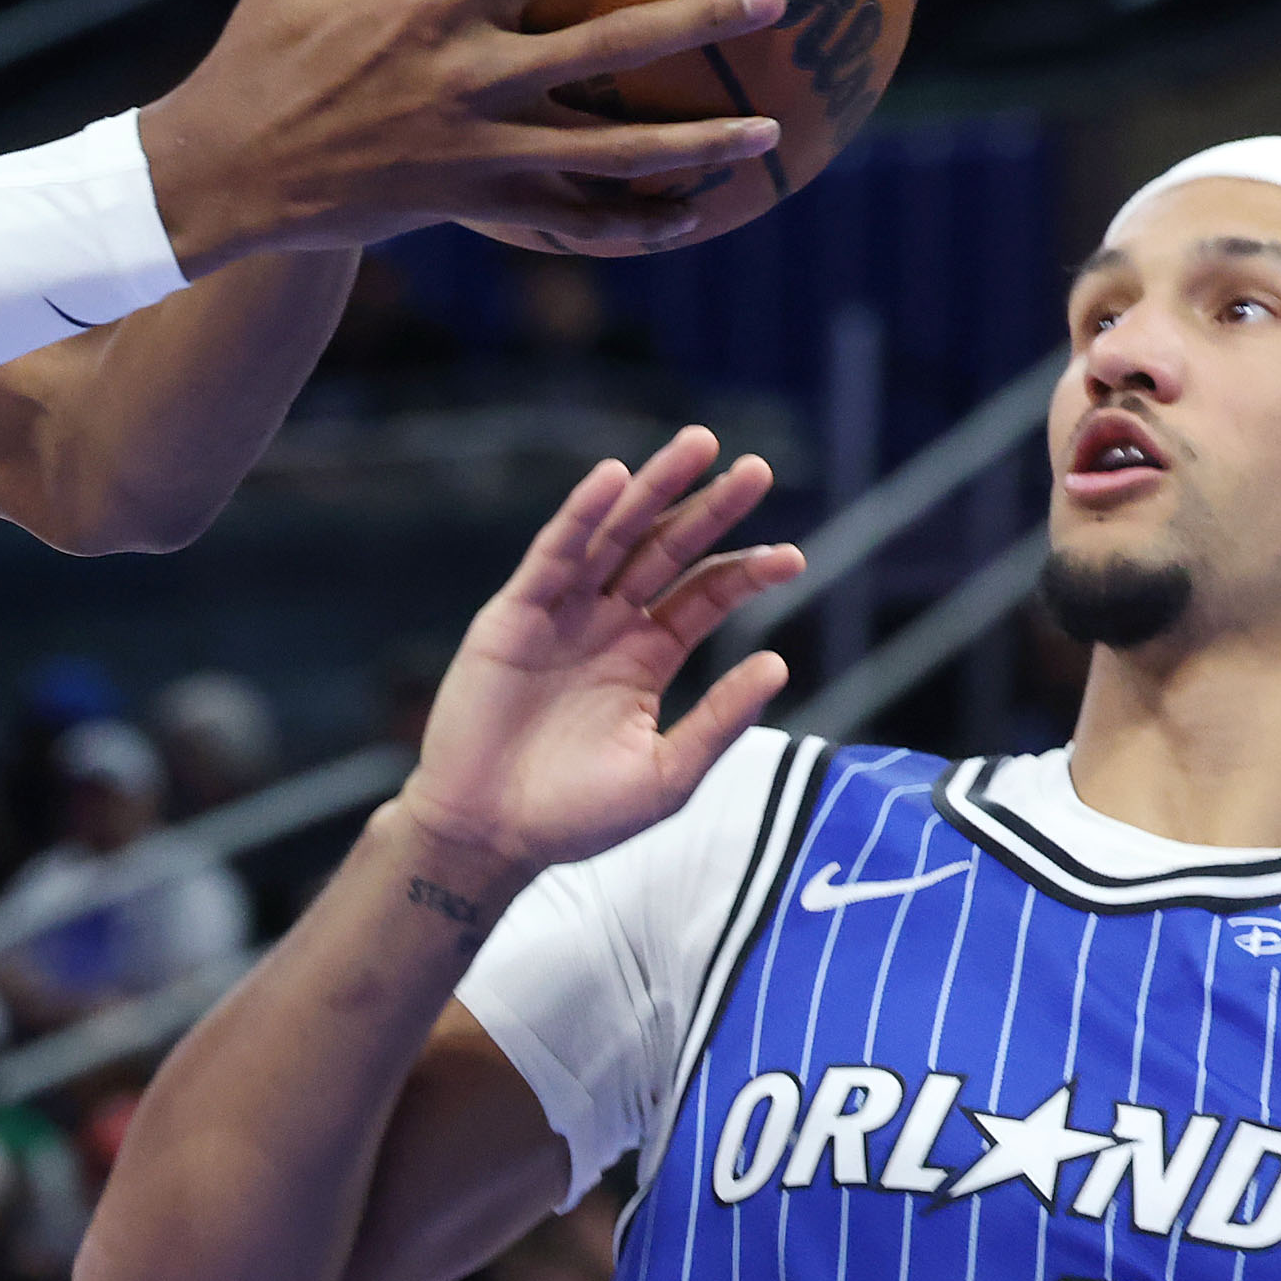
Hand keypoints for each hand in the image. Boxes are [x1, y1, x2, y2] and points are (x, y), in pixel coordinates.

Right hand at [139, 0, 788, 273]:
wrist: (222, 175)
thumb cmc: (261, 51)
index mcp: (432, 6)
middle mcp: (467, 80)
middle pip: (608, 49)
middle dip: (698, 22)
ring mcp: (476, 152)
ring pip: (610, 152)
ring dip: (696, 143)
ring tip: (773, 127)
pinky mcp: (472, 206)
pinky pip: (570, 220)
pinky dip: (634, 223)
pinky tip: (693, 215)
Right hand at [397, 426, 804, 875]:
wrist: (488, 834)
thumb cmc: (574, 816)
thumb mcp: (666, 774)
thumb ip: (719, 719)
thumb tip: (779, 663)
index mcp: (645, 657)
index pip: (704, 595)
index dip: (746, 571)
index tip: (792, 558)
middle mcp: (605, 624)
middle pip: (667, 550)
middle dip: (710, 508)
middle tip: (757, 469)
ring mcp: (559, 614)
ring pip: (614, 537)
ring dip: (653, 489)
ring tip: (699, 446)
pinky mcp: (512, 614)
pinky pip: (552, 555)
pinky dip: (580, 515)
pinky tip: (612, 479)